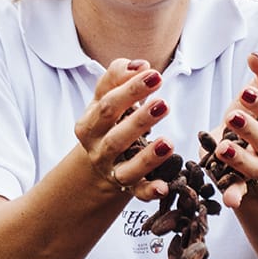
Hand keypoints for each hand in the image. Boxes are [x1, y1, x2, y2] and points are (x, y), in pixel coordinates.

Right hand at [74, 58, 176, 200]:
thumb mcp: (104, 98)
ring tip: (168, 142)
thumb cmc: (107, 122)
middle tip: (163, 103)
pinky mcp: (128, 188)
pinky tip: (164, 187)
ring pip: (128, 167)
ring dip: (148, 157)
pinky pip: (139, 193)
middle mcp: (98, 150)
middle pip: (117, 136)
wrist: (97, 162)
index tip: (154, 74)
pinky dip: (150, 191)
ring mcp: (112, 171)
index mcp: (89, 125)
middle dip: (140, 120)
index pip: (108, 105)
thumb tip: (140, 65)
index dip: (130, 89)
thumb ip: (117, 77)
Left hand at [213, 52, 257, 208]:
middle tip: (232, 114)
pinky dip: (235, 196)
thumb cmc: (252, 112)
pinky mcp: (242, 182)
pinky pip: (241, 191)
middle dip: (253, 126)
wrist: (246, 147)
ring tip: (220, 148)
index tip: (245, 87)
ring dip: (240, 158)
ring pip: (256, 165)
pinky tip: (230, 202)